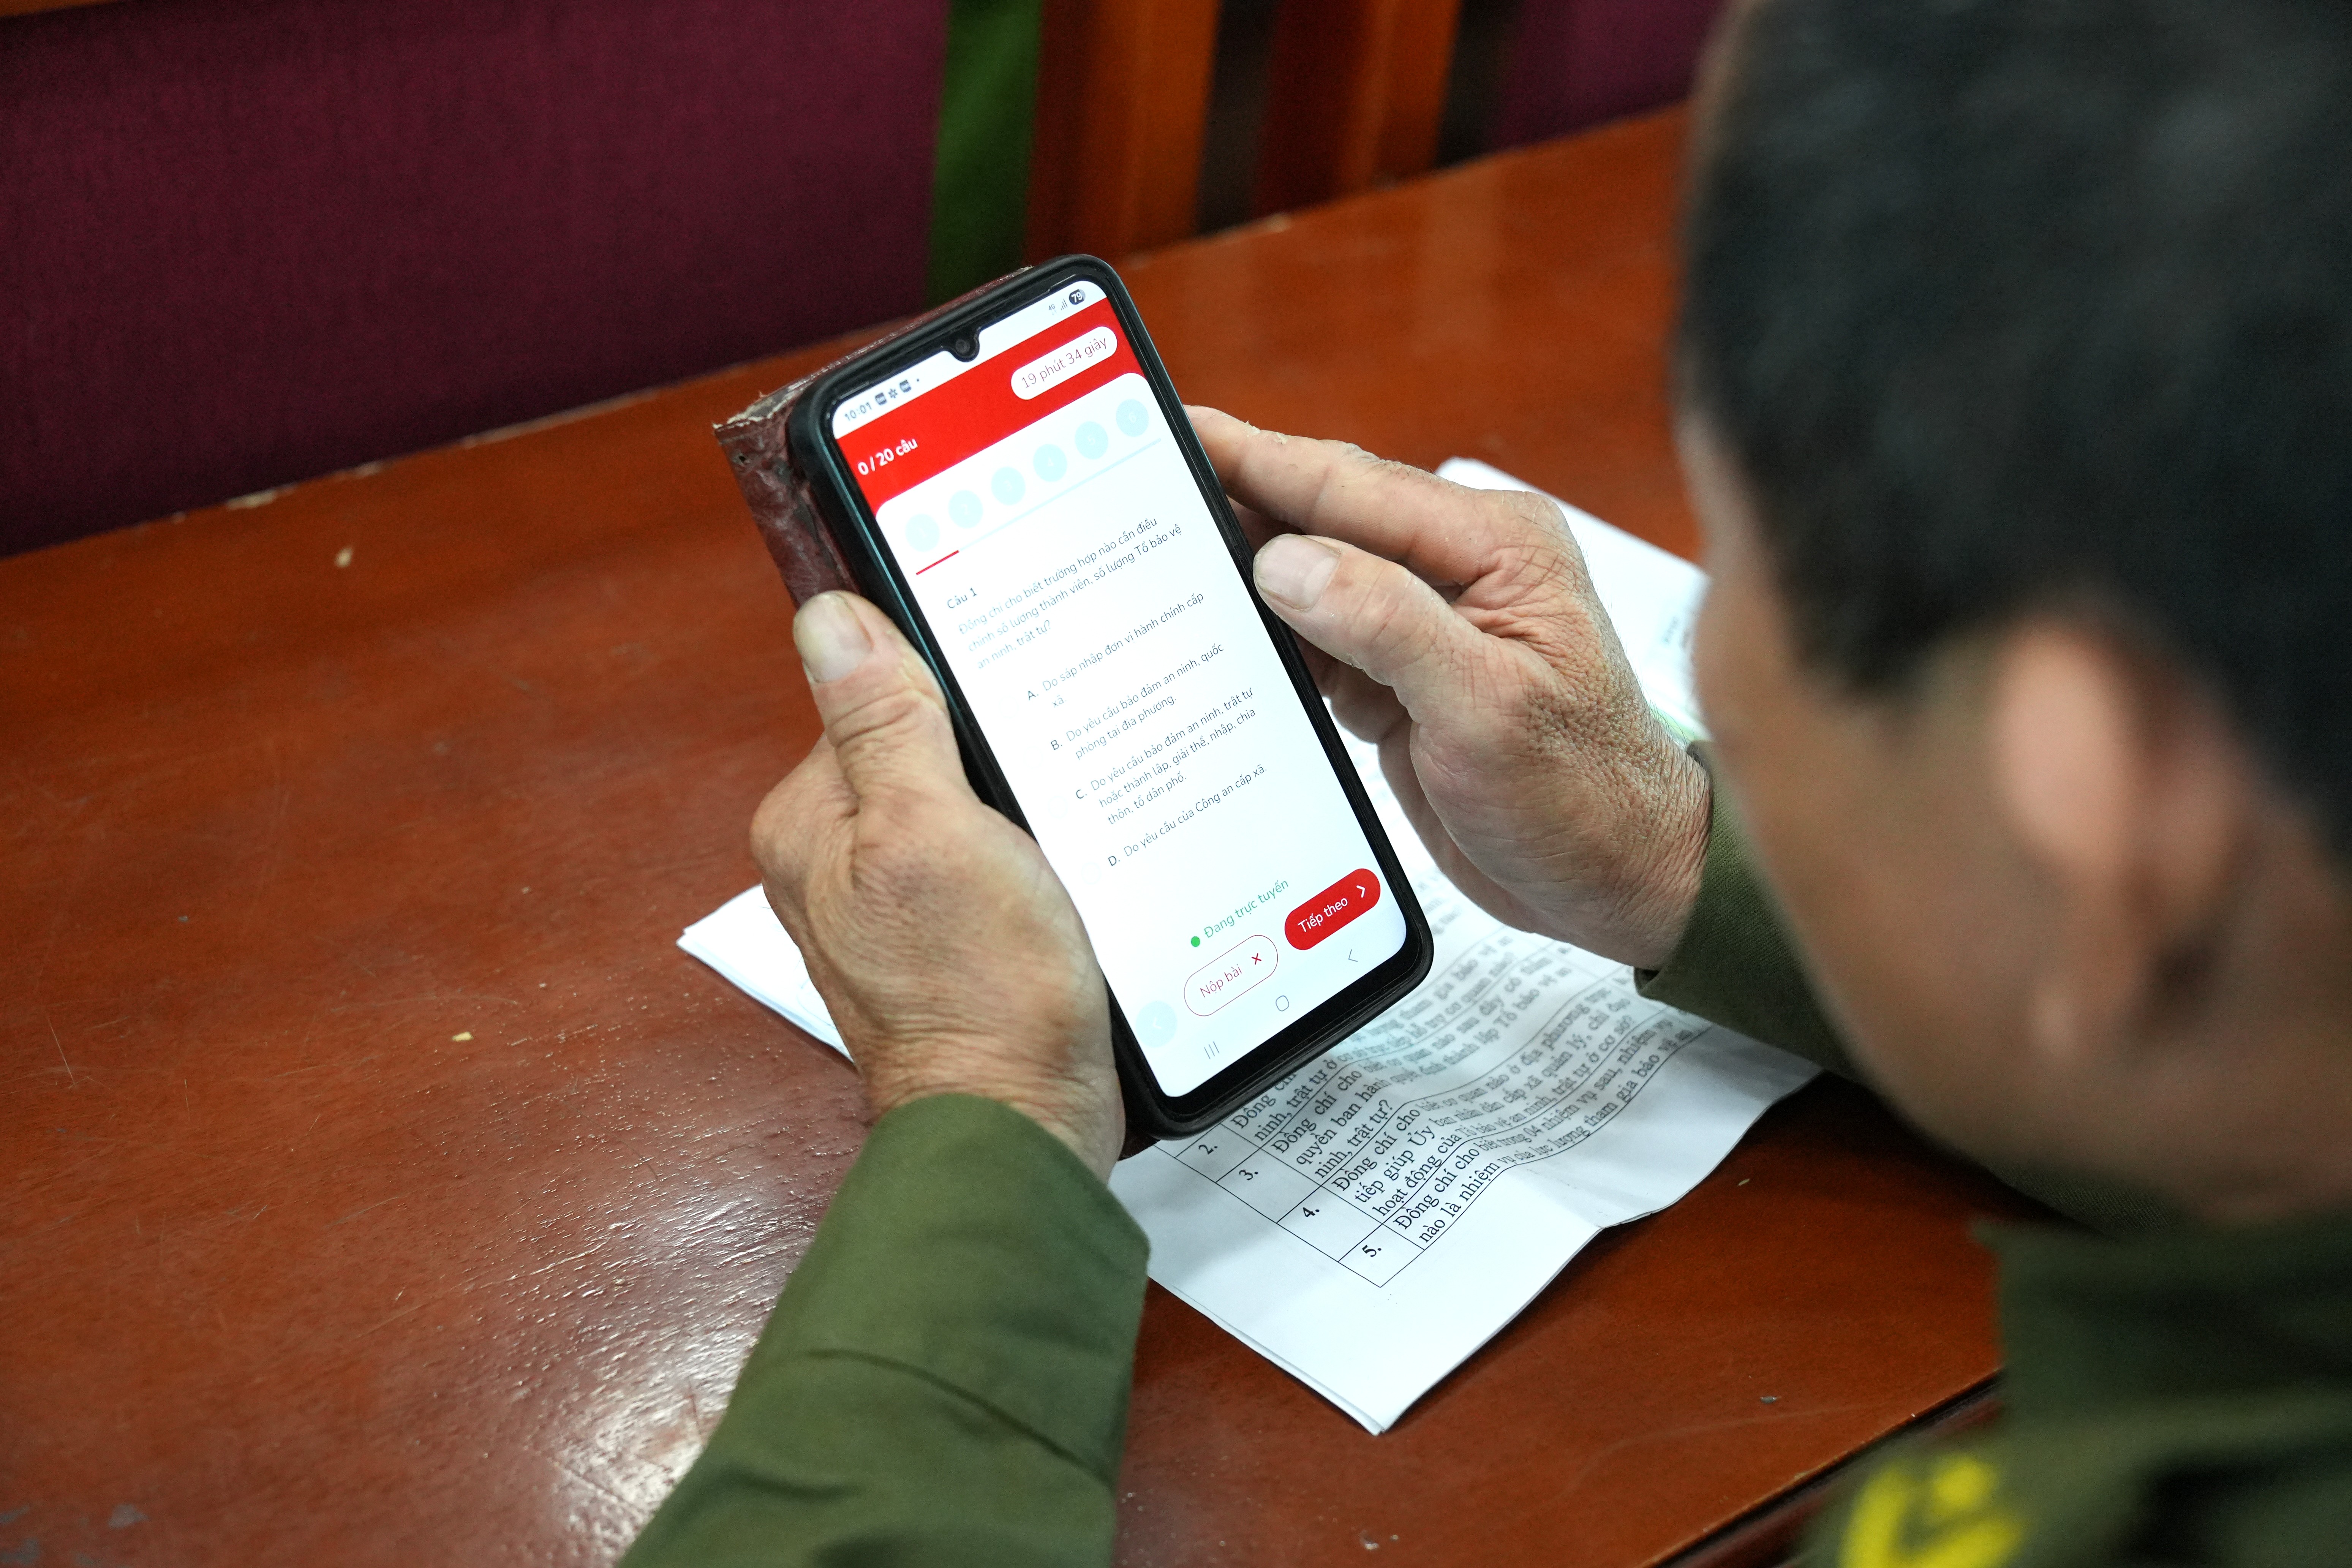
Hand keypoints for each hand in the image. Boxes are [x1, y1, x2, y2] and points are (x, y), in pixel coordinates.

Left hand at [751, 592, 1123, 1176]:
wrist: (1022, 1121)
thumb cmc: (979, 990)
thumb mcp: (931, 832)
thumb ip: (882, 724)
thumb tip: (829, 617)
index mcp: (810, 820)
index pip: (873, 694)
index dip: (950, 681)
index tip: (1018, 687)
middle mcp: (839, 856)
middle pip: (923, 744)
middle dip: (996, 740)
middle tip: (1062, 749)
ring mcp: (896, 897)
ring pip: (967, 796)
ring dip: (1025, 790)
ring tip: (1079, 800)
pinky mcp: (953, 928)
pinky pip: (993, 850)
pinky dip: (1036, 842)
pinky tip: (1080, 848)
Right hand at [1190, 408, 1710, 968]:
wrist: (1623, 880)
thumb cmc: (1584, 795)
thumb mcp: (1487, 710)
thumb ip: (1388, 624)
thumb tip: (1286, 559)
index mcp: (1491, 545)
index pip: (1345, 483)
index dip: (1250, 457)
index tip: (1173, 430)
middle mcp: (1455, 568)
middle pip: (1316, 518)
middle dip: (1226, 507)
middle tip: (1130, 495)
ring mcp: (1423, 623)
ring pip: (1305, 579)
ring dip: (1234, 576)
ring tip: (1146, 560)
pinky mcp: (1398, 680)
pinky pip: (1312, 642)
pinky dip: (1260, 642)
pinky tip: (1205, 639)